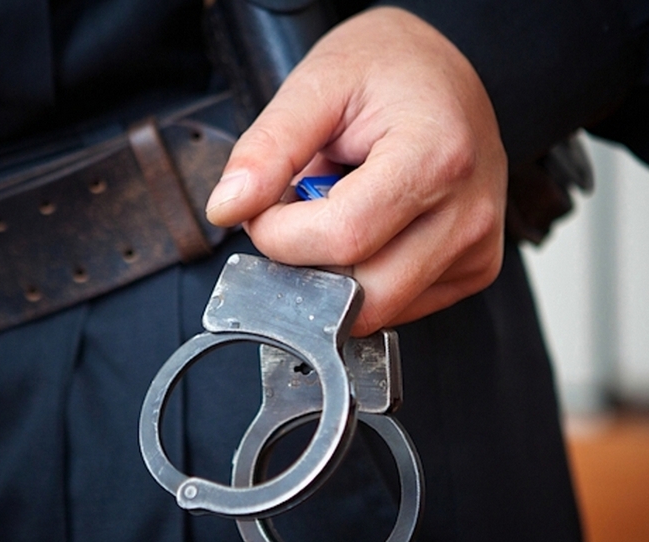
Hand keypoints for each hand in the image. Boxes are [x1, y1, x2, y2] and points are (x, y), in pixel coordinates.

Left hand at [205, 7, 507, 335]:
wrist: (443, 74)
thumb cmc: (388, 68)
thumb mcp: (318, 85)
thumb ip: (267, 150)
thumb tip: (227, 209)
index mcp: (435, 157)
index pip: (342, 239)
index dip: (281, 236)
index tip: (265, 208)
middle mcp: (467, 213)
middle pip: (366, 296)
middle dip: (308, 268)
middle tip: (299, 216)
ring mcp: (477, 248)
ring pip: (381, 309)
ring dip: (337, 276)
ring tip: (340, 212)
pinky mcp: (475, 267)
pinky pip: (402, 304)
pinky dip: (366, 279)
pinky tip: (371, 230)